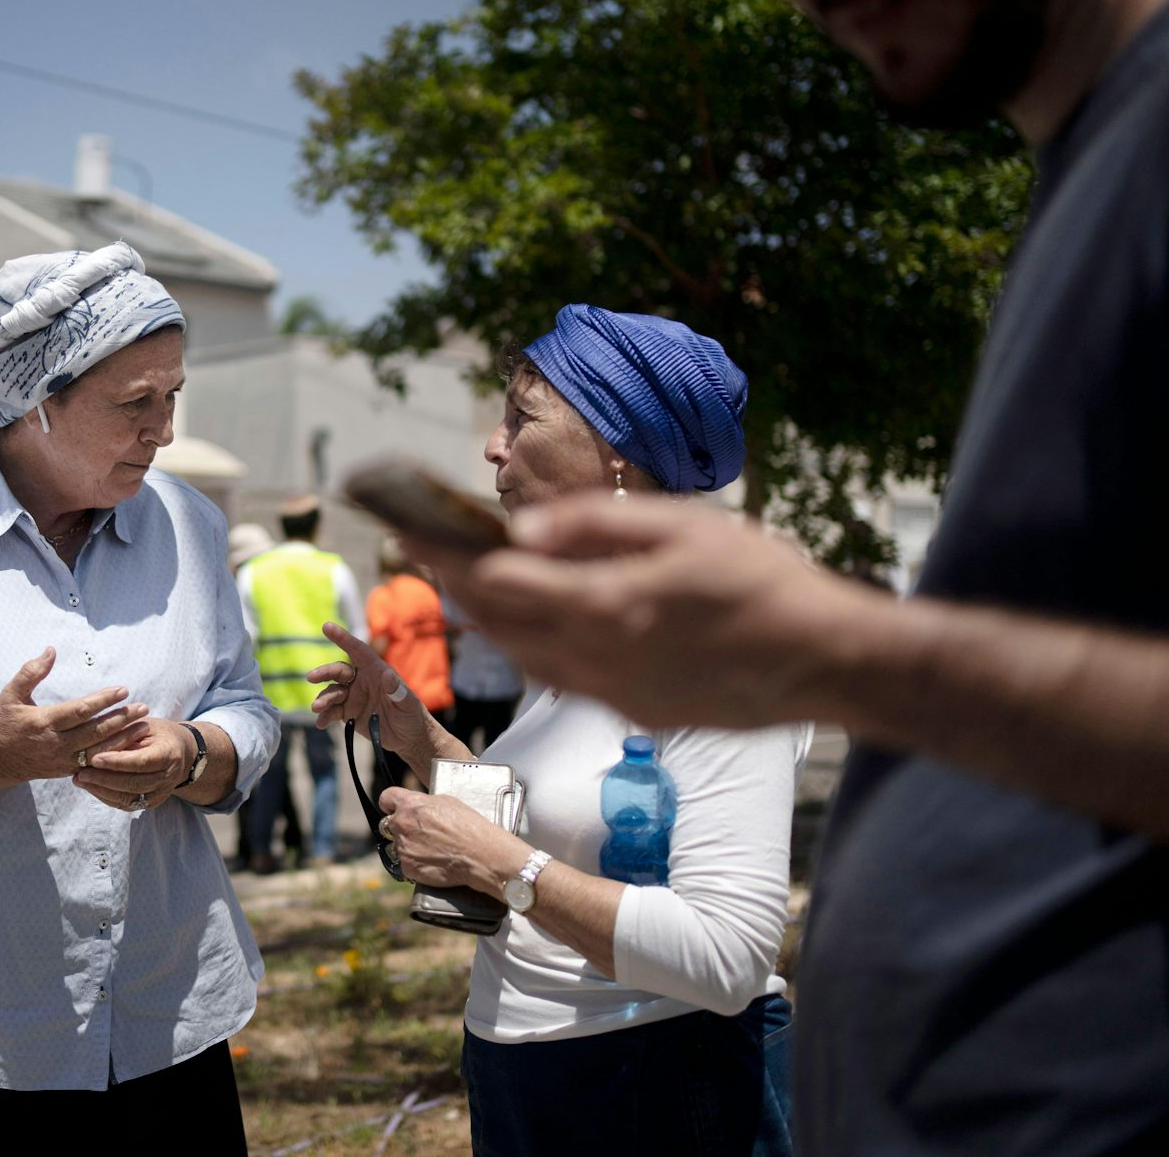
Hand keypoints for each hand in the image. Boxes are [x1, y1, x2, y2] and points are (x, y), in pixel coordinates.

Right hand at [0, 648, 147, 783]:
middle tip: (143, 707)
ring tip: (144, 725)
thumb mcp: (10, 694)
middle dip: (121, 719)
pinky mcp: (65, 771)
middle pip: (95, 731)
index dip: (103, 700)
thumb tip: (51, 650)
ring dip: (123, 738)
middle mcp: (54, 744)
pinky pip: (94, 763)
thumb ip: (31, 672)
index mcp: (43, 722)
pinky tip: (130, 746)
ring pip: (98, 750)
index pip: (79, 711)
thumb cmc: (1, 722)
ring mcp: (61, 760)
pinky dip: (113, 755)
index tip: (122, 689)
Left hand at [76, 718, 194, 811]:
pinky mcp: (151, 802)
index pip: (141, 761)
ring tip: (79, 780)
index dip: (117, 762)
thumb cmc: (156, 732)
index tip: (94, 758)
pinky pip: (126, 804)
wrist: (179, 751)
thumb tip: (97, 740)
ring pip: (128, 797)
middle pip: (133, 783)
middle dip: (104, 779)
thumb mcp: (144, 724)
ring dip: (101, 790)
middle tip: (80, 773)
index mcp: (169, 753)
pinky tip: (90, 787)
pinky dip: (106, 796)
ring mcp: (161, 793)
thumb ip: (125, 732)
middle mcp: (168, 777)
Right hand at [305, 622, 434, 762]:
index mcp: (376, 671)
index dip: (343, 638)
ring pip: (332, 692)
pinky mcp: (348, 713)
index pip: (358, 650)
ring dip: (323, 698)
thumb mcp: (408, 704)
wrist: (408, 738)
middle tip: (312, 677)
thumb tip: (388, 675)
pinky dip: (324, 716)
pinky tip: (320, 723)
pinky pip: (332, 711)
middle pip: (339, 671)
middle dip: (324, 672)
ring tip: (317, 708)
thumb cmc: (412, 715)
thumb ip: (397, 691)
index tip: (326, 626)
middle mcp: (361, 680)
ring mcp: (353, 697)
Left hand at [378, 787, 525, 893]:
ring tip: (431, 849)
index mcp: (410, 804)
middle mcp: (402, 824)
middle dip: (400, 827)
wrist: (480, 855)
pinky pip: (405, 864)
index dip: (390, 804)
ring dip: (409, 847)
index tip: (393, 809)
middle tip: (418, 833)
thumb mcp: (447, 802)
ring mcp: (403, 847)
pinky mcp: (407, 867)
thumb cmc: (469, 827)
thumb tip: (417, 807)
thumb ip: (424, 803)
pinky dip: (416, 863)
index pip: (386, 798)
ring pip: (397, 845)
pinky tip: (433, 861)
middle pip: (388, 824)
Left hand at [409, 494, 879, 730]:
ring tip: (468, 587)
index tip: (411, 533)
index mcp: (605, 607)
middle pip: (501, 627)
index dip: (447, 557)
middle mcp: (599, 660)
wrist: (827, 662)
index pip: (498, 584)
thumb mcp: (682, 527)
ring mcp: (617, 694)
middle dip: (458, 589)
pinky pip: (565, 680)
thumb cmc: (763, 581)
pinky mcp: (638, 713)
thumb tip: (524, 528)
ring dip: (492, 624)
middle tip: (430, 555)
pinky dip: (535, 650)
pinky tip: (535, 626)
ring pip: (528, 660)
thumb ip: (597, 525)